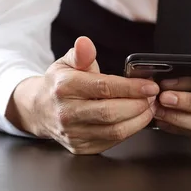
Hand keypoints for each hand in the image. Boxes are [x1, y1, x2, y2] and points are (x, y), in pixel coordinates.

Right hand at [7, 37, 159, 154]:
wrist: (39, 110)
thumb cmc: (59, 84)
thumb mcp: (66, 63)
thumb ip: (81, 53)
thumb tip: (85, 43)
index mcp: (65, 87)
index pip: (103, 88)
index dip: (131, 88)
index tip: (150, 86)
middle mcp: (67, 113)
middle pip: (111, 112)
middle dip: (138, 105)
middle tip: (152, 97)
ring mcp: (73, 133)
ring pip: (114, 131)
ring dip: (138, 120)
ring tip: (148, 107)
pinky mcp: (81, 147)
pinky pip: (112, 142)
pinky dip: (129, 130)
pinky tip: (136, 119)